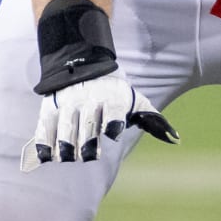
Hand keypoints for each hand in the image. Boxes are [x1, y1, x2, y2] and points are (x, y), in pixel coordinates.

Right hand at [21, 0, 177, 171]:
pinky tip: (47, 158)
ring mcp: (67, 105)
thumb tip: (175, 139)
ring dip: (66, 147)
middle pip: (87, 125)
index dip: (112, 124)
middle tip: (88, 156)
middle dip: (86, 144)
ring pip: (65, 128)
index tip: (113, 134)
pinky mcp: (49, 109)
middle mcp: (88, 101)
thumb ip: (153, 120)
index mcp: (111, 99)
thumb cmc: (114, 91)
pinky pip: (45, 129)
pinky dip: (45, 144)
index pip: (112, 112)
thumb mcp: (134, 99)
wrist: (81, 63)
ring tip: (69, 157)